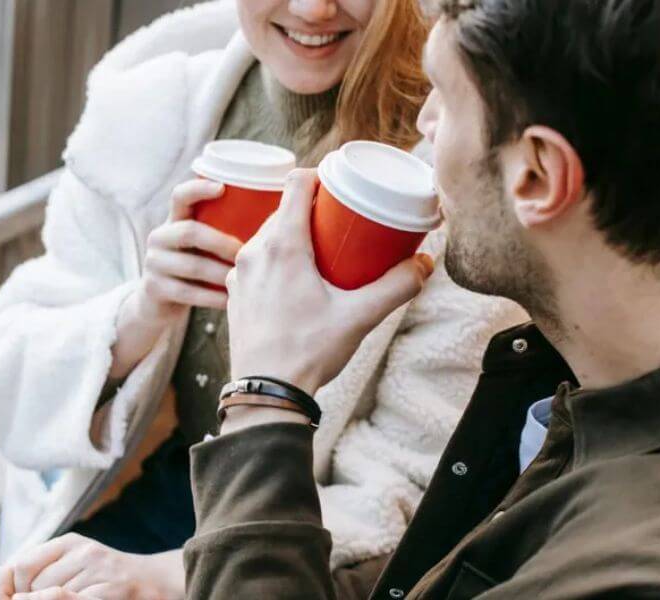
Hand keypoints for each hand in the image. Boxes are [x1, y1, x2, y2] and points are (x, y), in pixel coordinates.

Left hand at [0, 533, 184, 599]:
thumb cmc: (110, 580)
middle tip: (47, 598)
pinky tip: (75, 598)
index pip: (21, 565)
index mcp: (70, 543)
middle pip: (33, 584)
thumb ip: (43, 572)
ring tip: (73, 597)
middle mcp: (84, 551)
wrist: (157, 582)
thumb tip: (4, 590)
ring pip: (50, 595)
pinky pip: (69, 599)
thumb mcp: (76, 566)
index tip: (9, 598)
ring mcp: (99, 570)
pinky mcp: (111, 589)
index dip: (7, 589)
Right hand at [132, 179, 243, 321]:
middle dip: (222, 243)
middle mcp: (160, 237)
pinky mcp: (154, 288)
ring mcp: (153, 263)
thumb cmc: (197, 267)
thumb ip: (224, 229)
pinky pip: (189, 292)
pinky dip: (214, 298)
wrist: (160, 302)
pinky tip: (232, 301)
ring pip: (193, 265)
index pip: (180, 196)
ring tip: (244, 279)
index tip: (221, 188)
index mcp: (174, 220)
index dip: (198, 189)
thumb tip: (276, 219)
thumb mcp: (204, 245)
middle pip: (190, 232)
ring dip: (223, 274)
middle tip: (246, 254)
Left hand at [225, 169, 433, 396]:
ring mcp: (239, 273)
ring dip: (292, 234)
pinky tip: (295, 278)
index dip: (319, 176)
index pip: (295, 183)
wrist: (266, 393)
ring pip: (267, 235)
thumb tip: (424, 264)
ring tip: (322, 251)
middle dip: (312, 209)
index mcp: (282, 245)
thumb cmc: (308, 352)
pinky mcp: (234, 293)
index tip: (340, 186)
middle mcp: (253, 251)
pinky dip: (276, 259)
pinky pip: (256, 260)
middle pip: (282, 209)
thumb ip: (397, 287)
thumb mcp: (360, 316)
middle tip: (341, 223)